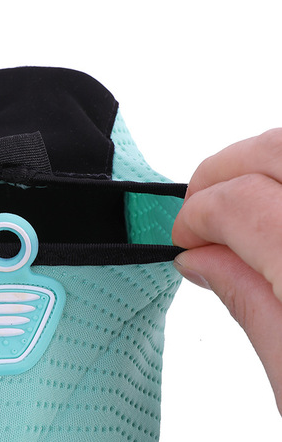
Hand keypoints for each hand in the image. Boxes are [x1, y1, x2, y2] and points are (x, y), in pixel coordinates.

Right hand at [172, 129, 281, 414]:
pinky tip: (275, 201)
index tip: (182, 237)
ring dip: (259, 162)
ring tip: (238, 200)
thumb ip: (248, 305)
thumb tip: (200, 258)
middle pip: (273, 150)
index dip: (196, 217)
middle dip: (222, 171)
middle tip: (200, 206)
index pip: (239, 204)